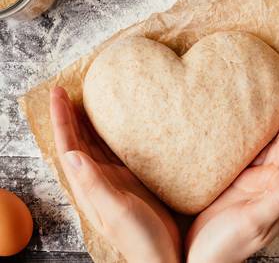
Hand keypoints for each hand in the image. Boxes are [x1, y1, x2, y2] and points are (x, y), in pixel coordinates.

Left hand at [50, 87, 179, 262]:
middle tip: (66, 90)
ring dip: (86, 122)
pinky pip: (113, 151)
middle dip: (69, 116)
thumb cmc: (140, 238)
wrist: (162, 253)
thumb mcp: (117, 211)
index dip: (62, 121)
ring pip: (93, 144)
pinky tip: (111, 124)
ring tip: (84, 100)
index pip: (68, 147)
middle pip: (77, 142)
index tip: (58, 95)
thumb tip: (71, 155)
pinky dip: (107, 135)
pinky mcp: (129, 179)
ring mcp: (113, 179)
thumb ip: (95, 185)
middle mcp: (96, 180)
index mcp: (88, 187)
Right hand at [186, 88, 278, 262]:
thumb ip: (278, 199)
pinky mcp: (237, 178)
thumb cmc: (227, 246)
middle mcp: (272, 183)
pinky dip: (258, 134)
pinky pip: (252, 150)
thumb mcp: (254, 224)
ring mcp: (255, 180)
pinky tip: (255, 123)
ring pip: (272, 144)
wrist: (202, 255)